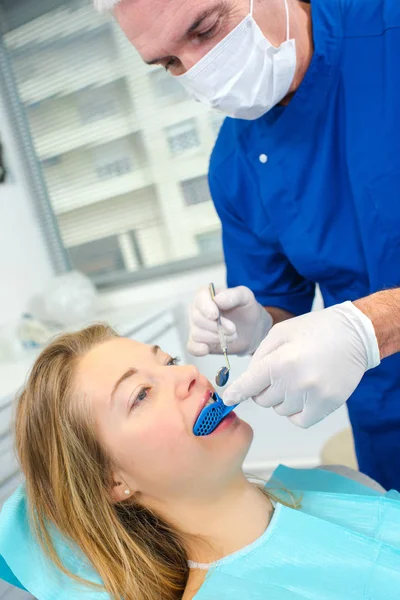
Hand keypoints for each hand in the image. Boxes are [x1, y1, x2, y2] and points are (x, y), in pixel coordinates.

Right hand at [187, 285, 272, 356]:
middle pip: (197, 319)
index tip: (215, 315)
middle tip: (233, 329)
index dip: (206, 307)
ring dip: (216, 337)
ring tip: (231, 336)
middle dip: (217, 327)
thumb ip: (233, 295)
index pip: (199, 299)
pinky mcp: (198, 342)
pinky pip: (192, 347)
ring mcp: (196, 327)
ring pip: (197, 334)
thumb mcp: (246, 298)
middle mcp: (198, 310)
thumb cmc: (246, 310)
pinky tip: (206, 349)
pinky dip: (198, 349)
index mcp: (206, 295)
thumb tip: (217, 299)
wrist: (251, 330)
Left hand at [223, 301, 380, 427]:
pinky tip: (302, 394)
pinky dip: (296, 411)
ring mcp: (312, 397)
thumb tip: (246, 381)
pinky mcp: (327, 406)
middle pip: (262, 400)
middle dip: (264, 388)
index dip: (235, 393)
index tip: (228, 399)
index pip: (248, 386)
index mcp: (279, 363)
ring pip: (280, 410)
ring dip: (281, 398)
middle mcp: (294, 383)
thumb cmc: (314, 330)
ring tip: (295, 378)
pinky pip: (299, 420)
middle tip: (279, 372)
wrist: (354, 335)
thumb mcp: (280, 333)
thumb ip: (259, 357)